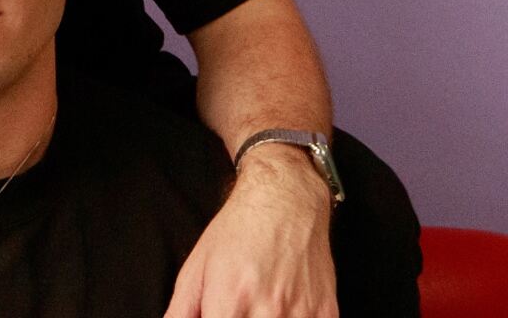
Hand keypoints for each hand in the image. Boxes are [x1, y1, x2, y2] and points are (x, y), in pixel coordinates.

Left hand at [165, 146, 336, 317]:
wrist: (285, 200)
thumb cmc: (237, 232)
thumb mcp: (195, 269)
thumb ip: (180, 313)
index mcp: (229, 301)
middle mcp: (267, 310)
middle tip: (237, 312)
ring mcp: (300, 313)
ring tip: (258, 311)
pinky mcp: (327, 314)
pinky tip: (284, 310)